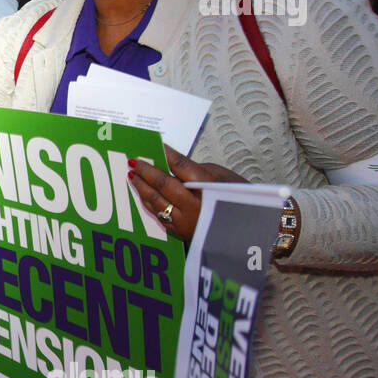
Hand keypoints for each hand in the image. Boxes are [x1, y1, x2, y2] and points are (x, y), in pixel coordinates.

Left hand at [127, 145, 247, 241]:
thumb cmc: (236, 201)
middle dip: (147, 171)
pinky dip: (148, 201)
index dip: (167, 155)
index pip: (182, 166)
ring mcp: (186, 222)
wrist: (245, 232)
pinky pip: (158, 215)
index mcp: (209, 189)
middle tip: (135, 161)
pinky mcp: (180, 232)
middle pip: (164, 184)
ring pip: (157, 201)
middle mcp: (195, 207)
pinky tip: (142, 193)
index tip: (156, 146)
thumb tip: (172, 164)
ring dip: (142, 187)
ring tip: (133, 174)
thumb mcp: (224, 177)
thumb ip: (197, 170)